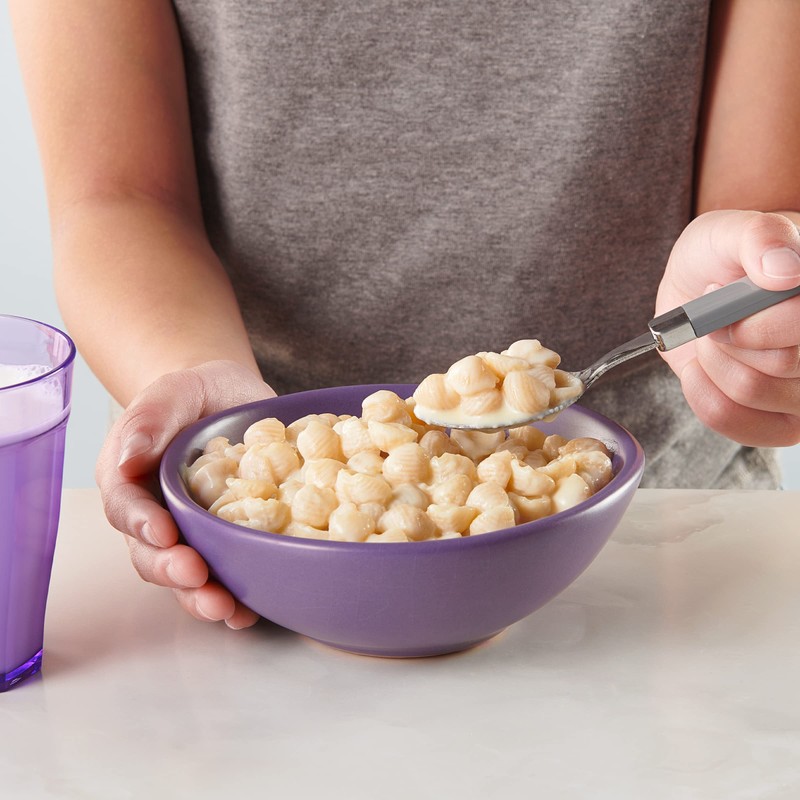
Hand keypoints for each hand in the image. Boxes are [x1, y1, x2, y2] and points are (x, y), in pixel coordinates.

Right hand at [96, 360, 276, 627]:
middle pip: (151, 555)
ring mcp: (191, 533)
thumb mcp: (172, 392)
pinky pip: (225, 576)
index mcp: (130, 480)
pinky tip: (251, 611)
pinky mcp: (226, 541)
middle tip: (198, 577)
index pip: (126, 508)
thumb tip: (127, 459)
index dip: (142, 525)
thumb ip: (149, 420)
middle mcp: (154, 515)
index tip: (164, 534)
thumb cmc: (194, 394)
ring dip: (202, 598)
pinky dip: (236, 598)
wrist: (231, 399)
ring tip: (227, 610)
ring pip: (185, 577)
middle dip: (173, 572)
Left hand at [656, 210, 799, 446]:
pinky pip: (738, 426)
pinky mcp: (786, 425)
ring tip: (712, 338)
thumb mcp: (729, 231)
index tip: (718, 290)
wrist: (701, 289)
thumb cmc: (723, 258)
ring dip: (712, 362)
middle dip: (726, 336)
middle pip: (782, 363)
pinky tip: (703, 370)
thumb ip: (758, 237)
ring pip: (751, 392)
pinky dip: (704, 395)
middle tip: (714, 315)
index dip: (752, 318)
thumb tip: (784, 271)